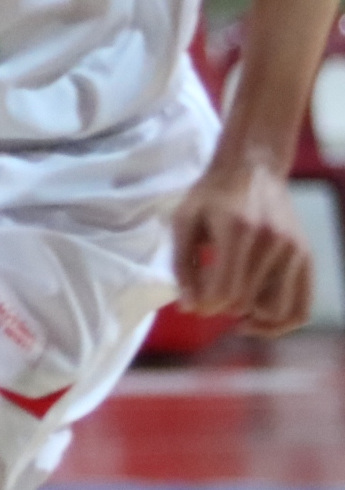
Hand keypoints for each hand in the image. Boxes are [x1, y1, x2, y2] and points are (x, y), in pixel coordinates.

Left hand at [169, 153, 316, 335]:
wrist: (253, 166)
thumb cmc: (211, 194)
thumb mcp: (184, 221)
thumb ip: (182, 265)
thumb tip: (189, 307)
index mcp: (239, 230)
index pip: (226, 291)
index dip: (205, 305)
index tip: (193, 303)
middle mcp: (273, 242)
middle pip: (247, 303)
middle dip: (222, 308)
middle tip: (208, 295)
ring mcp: (295, 250)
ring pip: (277, 312)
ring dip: (252, 319)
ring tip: (234, 309)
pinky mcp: (306, 257)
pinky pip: (302, 307)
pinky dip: (281, 322)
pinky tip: (258, 318)